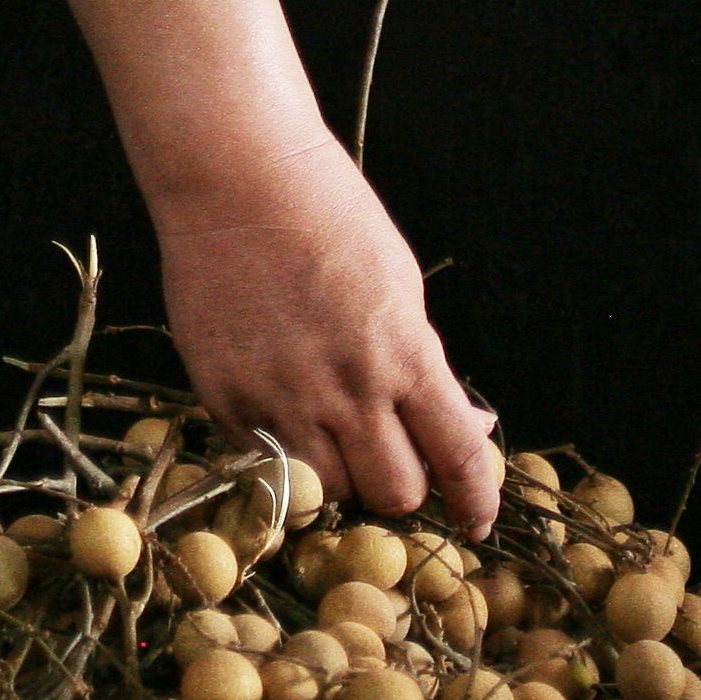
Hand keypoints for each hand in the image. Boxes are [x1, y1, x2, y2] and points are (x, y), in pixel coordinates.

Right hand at [150, 132, 500, 538]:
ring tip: (334, 435)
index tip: (475, 521)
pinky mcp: (225, 398)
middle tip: (393, 463)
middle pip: (393, 493)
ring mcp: (280, 398)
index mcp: (403, 354)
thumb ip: (426, 363)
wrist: (235, 179)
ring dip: (341, 475)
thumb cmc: (329, 217)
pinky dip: (283, 449)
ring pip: (328, 491)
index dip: (475, 499)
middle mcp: (345, 388)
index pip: (457, 456)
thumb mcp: (401, 285)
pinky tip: (284, 404)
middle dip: (402, 488)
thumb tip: (467, 426)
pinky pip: (266, 459)